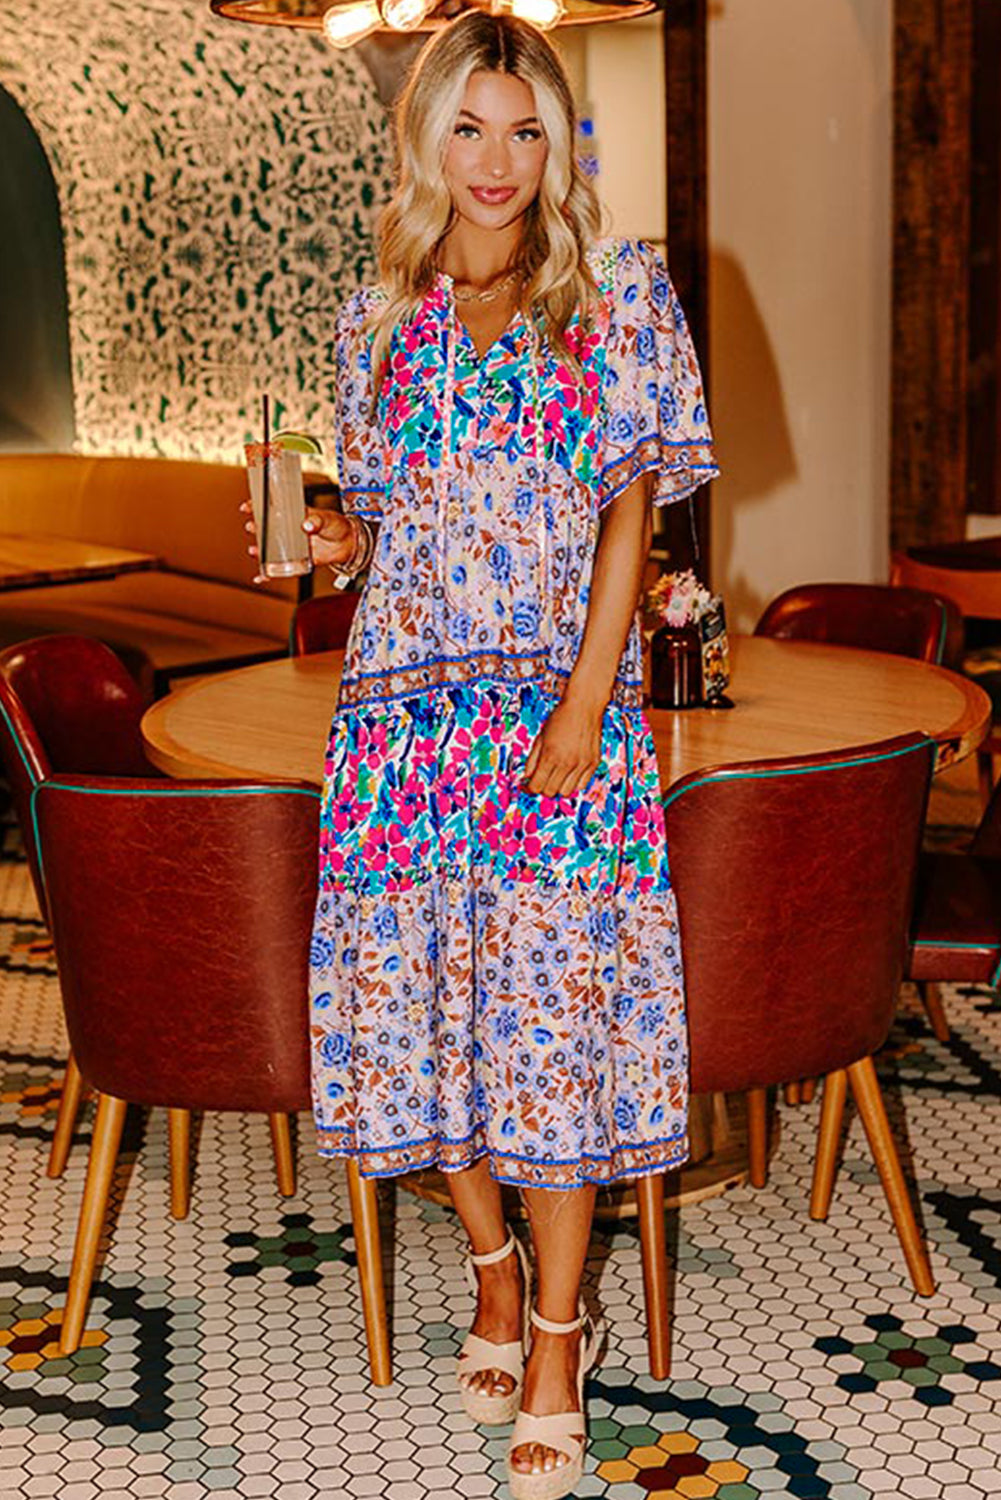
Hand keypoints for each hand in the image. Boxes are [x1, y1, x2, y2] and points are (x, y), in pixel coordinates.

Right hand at [240, 500, 354, 583]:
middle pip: (267, 529)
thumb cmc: (337, 526)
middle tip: (251, 527)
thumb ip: (317, 521)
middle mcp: (290, 530)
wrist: (347, 544)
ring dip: (260, 550)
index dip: (258, 507)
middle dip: (257, 528)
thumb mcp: (326, 519)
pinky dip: (269, 574)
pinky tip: (260, 577)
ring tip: (254, 550)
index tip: (247, 506)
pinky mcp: (296, 560)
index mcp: (294, 516)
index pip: (273, 510)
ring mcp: (292, 546)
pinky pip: (280, 568)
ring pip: (270, 549)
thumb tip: (307, 525)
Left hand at [522, 690, 604, 797]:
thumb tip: (527, 777)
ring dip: (558, 788)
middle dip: (542, 788)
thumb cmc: (560, 718)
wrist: (583, 706)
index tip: (527, 786)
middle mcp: (567, 762)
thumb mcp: (540, 737)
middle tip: (540, 780)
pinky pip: (582, 785)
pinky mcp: (593, 763)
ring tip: (555, 777)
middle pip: (550, 792)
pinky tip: (569, 774)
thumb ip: (532, 760)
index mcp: (550, 755)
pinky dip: (573, 783)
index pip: (536, 785)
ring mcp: (582, 764)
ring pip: (566, 792)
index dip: (528, 788)